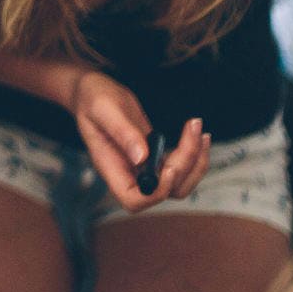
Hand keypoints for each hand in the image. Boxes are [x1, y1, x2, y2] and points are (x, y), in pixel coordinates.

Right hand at [67, 72, 210, 211]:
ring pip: (178, 184)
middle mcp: (128, 174)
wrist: (93, 92)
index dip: (155, 192)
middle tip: (192, 131)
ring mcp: (143, 168)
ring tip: (200, 131)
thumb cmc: (92, 98)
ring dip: (196, 162)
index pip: (134, 199)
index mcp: (110, 167)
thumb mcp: (103, 108)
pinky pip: (180, 167)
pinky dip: (195, 153)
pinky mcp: (155, 157)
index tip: (168, 167)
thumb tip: (142, 157)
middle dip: (186, 166)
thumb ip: (122, 132)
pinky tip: (198, 133)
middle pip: (165, 192)